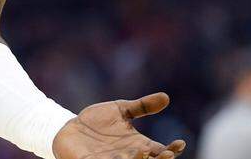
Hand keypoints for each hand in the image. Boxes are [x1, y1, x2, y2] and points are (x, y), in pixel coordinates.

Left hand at [53, 92, 185, 158]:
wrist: (71, 127)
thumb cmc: (98, 121)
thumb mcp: (121, 109)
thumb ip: (142, 106)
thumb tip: (166, 97)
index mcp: (139, 145)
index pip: (161, 151)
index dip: (172, 150)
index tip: (180, 143)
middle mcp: (128, 156)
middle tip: (166, 154)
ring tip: (142, 152)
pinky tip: (118, 158)